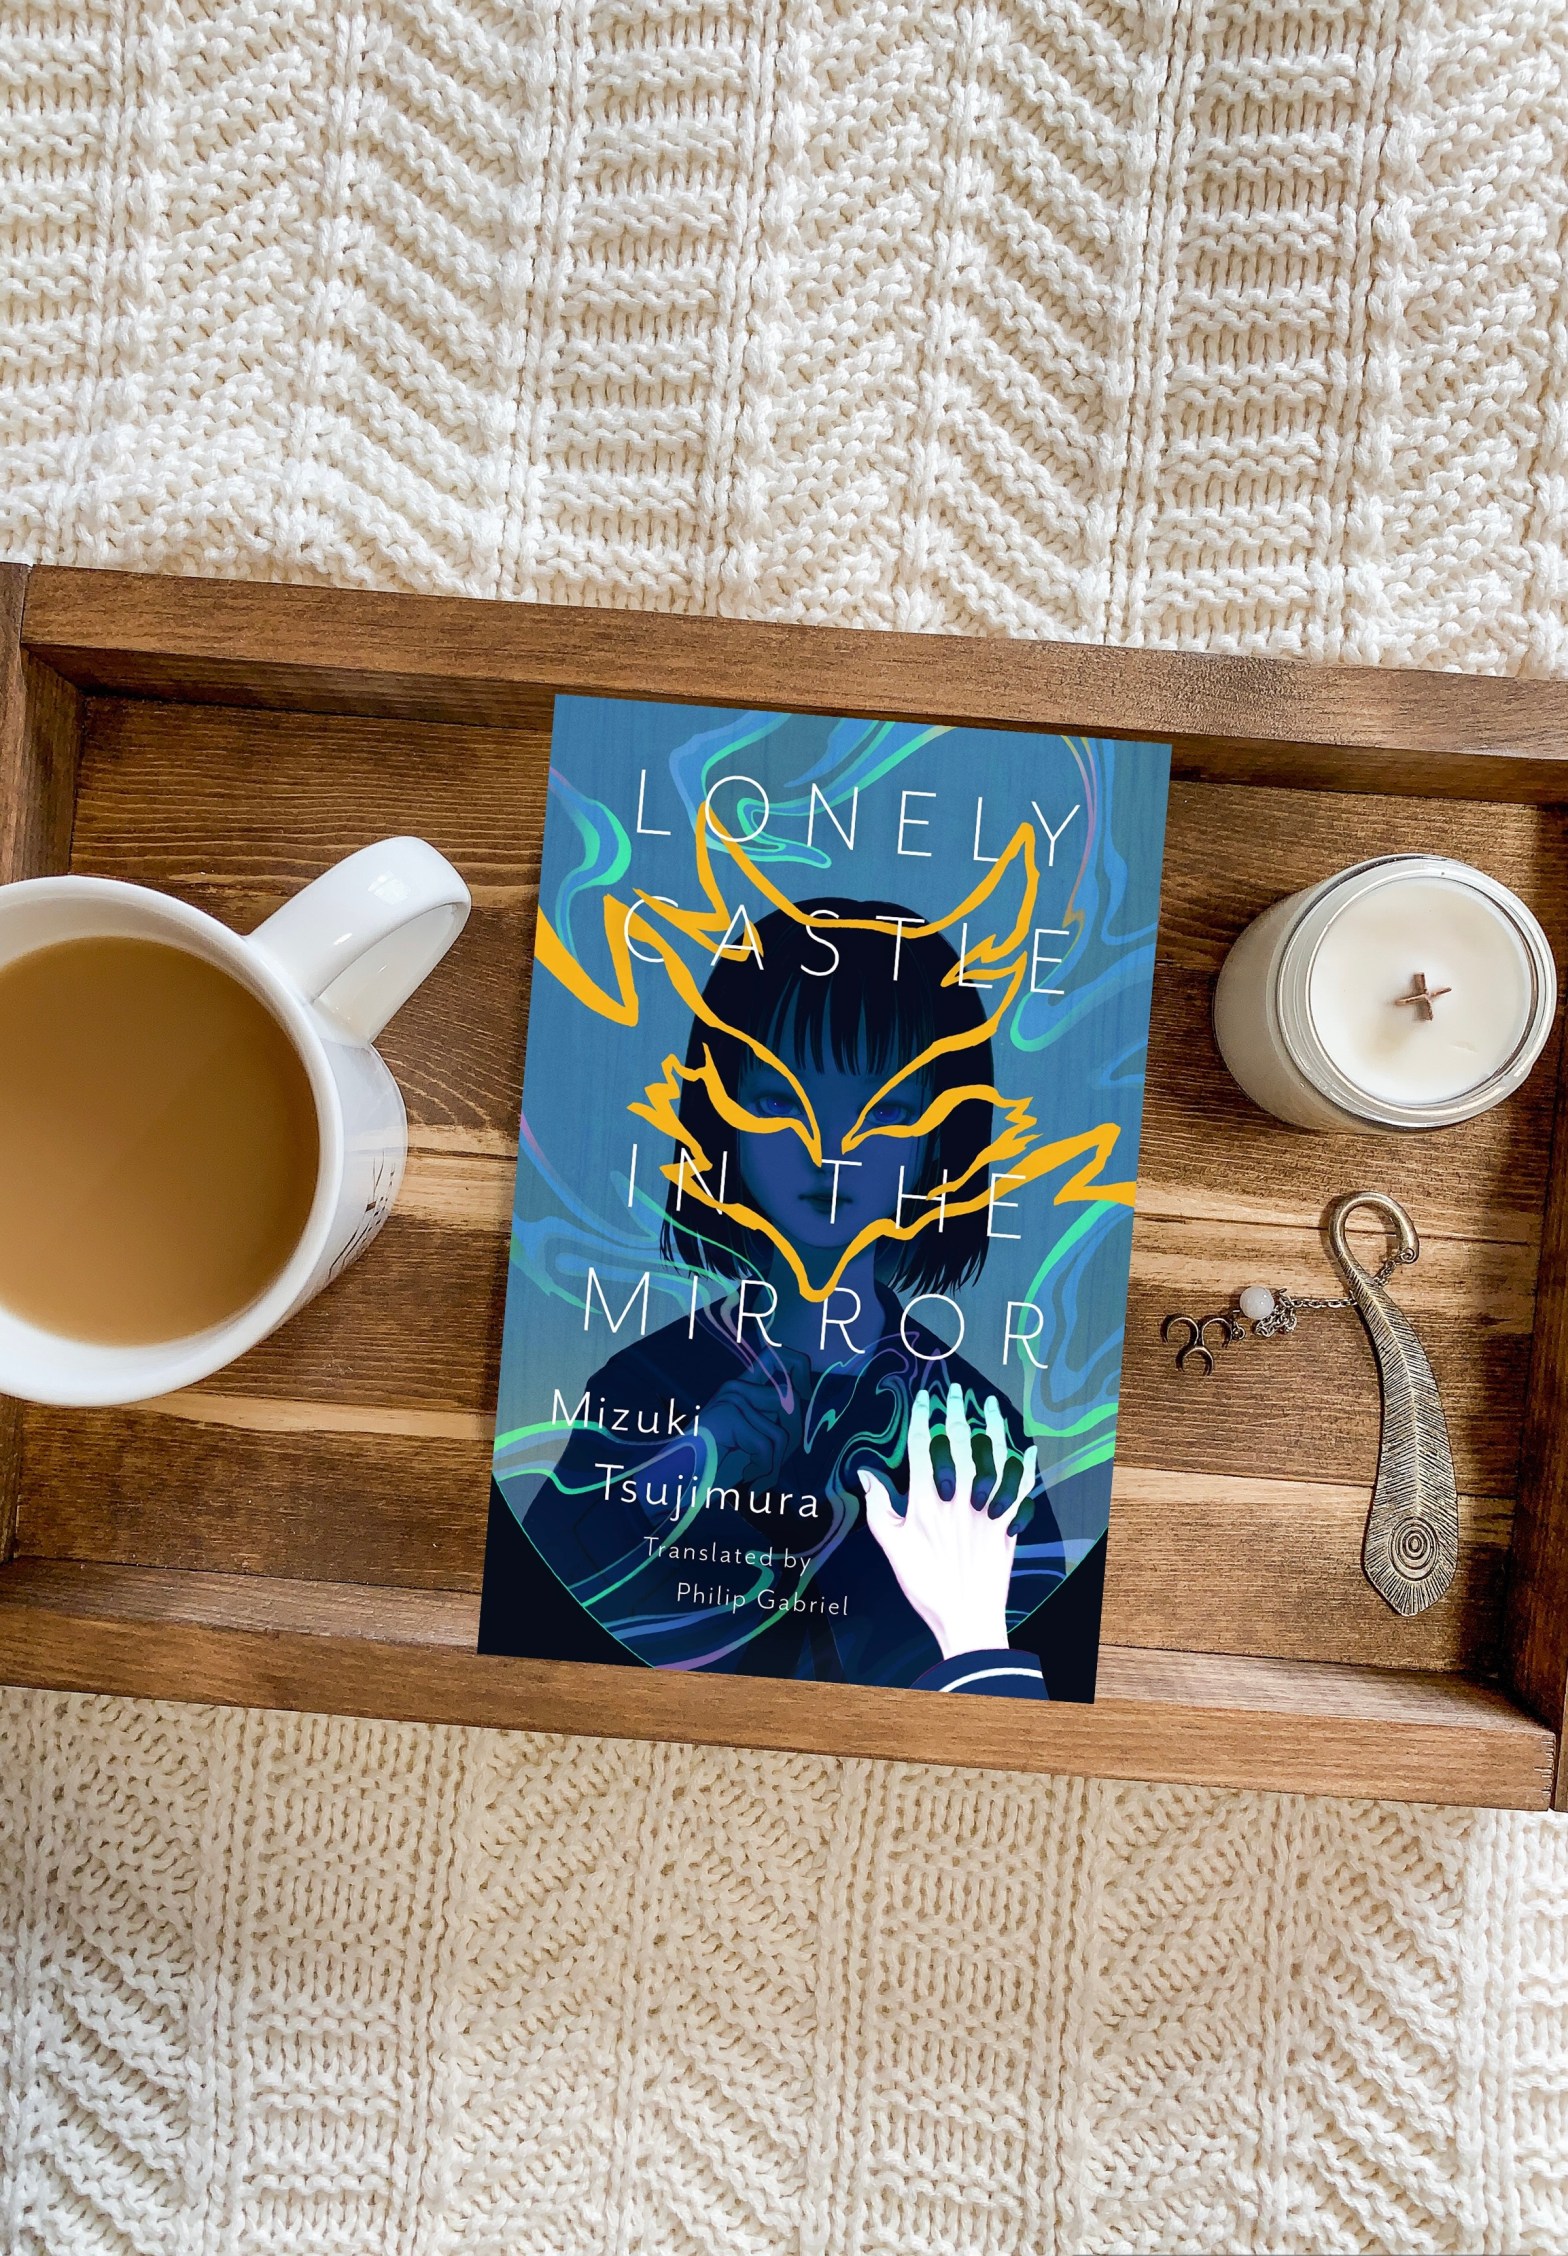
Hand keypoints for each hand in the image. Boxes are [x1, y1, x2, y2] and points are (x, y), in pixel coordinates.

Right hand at [700, 1348, 811, 1489]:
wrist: (671, 1482)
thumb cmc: (709, 1467)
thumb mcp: (746, 1442)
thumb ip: (771, 1424)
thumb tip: (803, 1406)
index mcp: (739, 1389)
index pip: (775, 1356)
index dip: (799, 1368)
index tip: (804, 1394)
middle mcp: (735, 1388)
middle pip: (790, 1402)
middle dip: (791, 1441)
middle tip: (769, 1467)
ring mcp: (731, 1399)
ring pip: (781, 1433)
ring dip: (773, 1464)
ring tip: (755, 1477)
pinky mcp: (728, 1416)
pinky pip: (766, 1447)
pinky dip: (762, 1471)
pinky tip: (747, 1480)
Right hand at [859, 1382, 1036, 1659]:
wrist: (966, 1617)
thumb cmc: (925, 1584)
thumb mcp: (891, 1547)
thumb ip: (878, 1507)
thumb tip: (866, 1474)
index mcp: (927, 1501)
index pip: (922, 1446)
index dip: (922, 1417)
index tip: (923, 1397)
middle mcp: (959, 1497)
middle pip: (958, 1442)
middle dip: (955, 1411)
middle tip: (955, 1389)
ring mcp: (987, 1507)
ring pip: (993, 1456)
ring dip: (992, 1427)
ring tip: (988, 1405)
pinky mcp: (1009, 1523)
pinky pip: (1021, 1486)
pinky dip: (1026, 1465)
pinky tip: (1027, 1447)